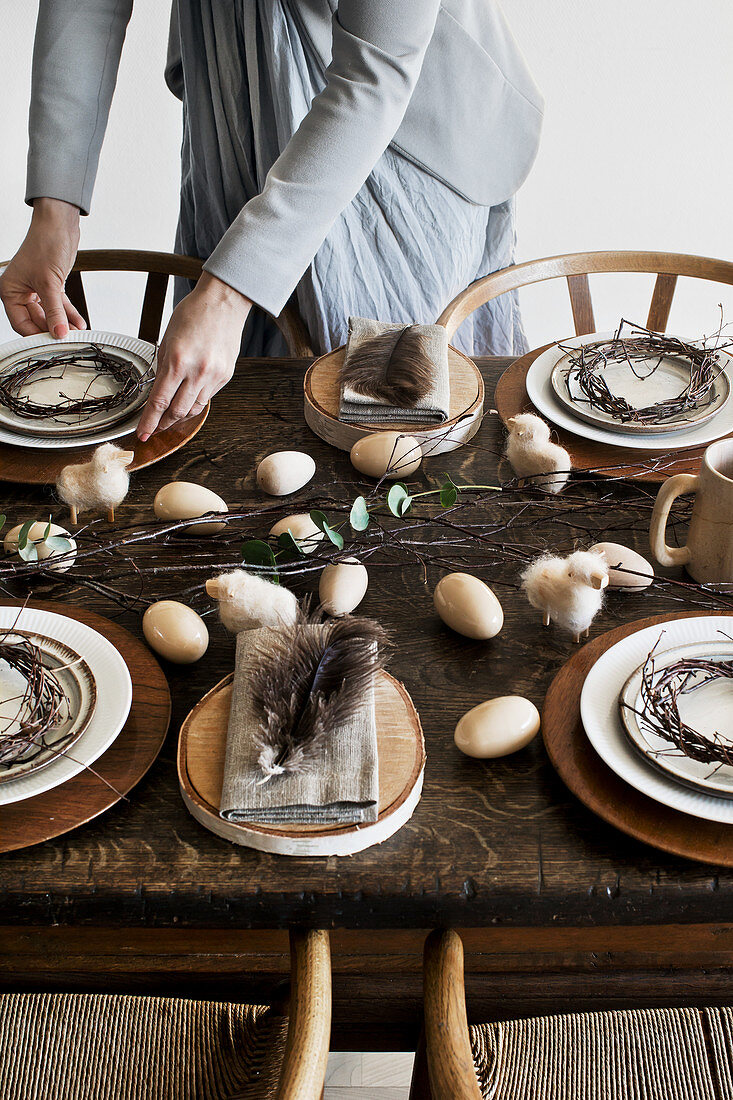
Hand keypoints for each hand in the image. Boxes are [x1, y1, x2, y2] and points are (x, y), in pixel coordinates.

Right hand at [0, 198, 84, 337]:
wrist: (59, 224)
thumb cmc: (44, 244)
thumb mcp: (49, 284)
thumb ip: (55, 312)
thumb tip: (59, 333)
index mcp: (10, 290)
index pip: (21, 323)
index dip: (36, 334)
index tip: (51, 342)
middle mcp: (21, 290)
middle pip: (36, 320)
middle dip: (53, 329)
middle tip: (67, 338)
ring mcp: (37, 288)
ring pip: (49, 313)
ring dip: (63, 322)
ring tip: (76, 332)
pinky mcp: (51, 284)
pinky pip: (59, 304)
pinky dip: (69, 313)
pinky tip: (79, 322)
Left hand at [137, 272, 250, 440]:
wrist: (223, 303)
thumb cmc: (193, 314)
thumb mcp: (167, 339)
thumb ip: (163, 367)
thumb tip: (158, 393)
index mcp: (176, 361)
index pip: (159, 402)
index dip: (149, 422)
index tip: (142, 434)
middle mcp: (196, 372)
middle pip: (177, 412)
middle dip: (163, 424)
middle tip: (155, 429)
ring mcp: (213, 376)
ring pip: (193, 409)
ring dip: (179, 416)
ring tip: (170, 417)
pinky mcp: (224, 376)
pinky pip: (206, 397)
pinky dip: (195, 402)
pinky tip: (188, 398)